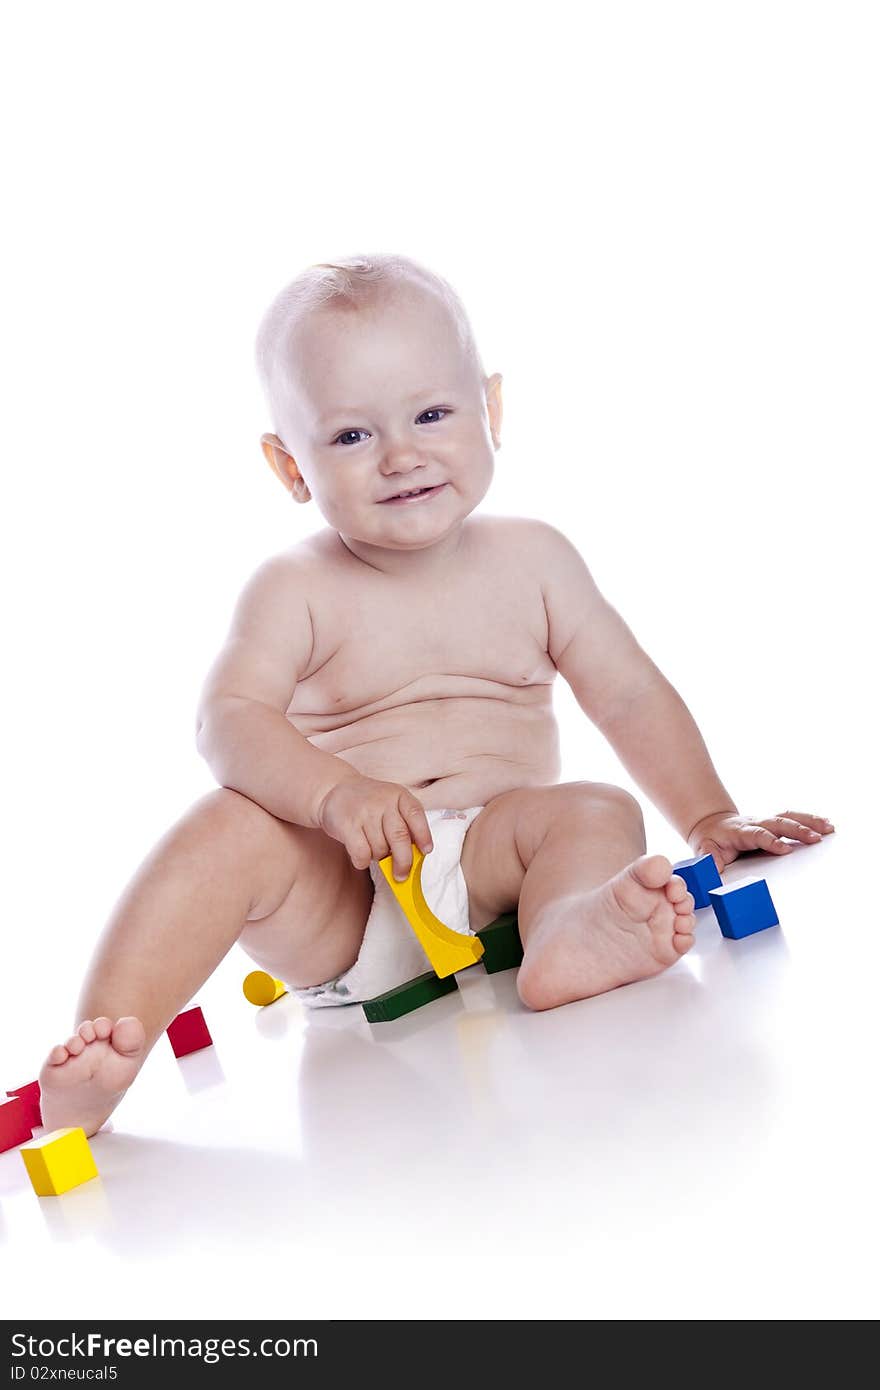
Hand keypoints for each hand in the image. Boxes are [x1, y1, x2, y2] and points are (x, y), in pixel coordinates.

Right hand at [317, 776, 432, 879]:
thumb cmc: (368, 804)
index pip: (416, 815)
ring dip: (378, 857)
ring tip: (372, 848)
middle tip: (401, 875)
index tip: (426, 851)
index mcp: (398, 795)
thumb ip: (404, 824)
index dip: (424, 836)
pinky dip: (362, 861)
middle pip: (400, 837)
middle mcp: (383, 801)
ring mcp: (364, 812)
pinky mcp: (347, 824)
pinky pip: (362, 854)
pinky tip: (360, 855)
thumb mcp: (390, 804)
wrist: (333, 790)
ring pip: (380, 849)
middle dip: (404, 862)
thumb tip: (416, 856)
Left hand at [687, 809, 834, 872]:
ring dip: (809, 822)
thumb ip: (709, 860)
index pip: (758, 834)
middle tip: (815, 838)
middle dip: (797, 830)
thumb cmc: (711, 840)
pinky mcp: (772, 822)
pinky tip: (825, 824)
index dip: (771, 841)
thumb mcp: (704, 850)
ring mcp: (765, 821)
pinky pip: (792, 818)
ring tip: (828, 828)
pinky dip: (810, 819)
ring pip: (788, 817)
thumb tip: (714, 870)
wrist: (711, 824)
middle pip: (778, 823)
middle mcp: (754, 823)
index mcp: (740, 832)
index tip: (785, 850)